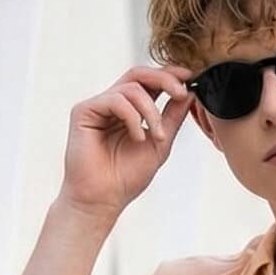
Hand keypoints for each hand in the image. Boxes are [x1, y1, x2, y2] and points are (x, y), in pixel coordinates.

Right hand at [61, 63, 195, 218]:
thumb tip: (189, 92)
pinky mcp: (84, 111)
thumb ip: (172, 117)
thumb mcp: (160, 144)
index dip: (169, 75)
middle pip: (139, 74)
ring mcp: (98, 106)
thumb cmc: (126, 178)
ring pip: (131, 87)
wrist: (102, 200)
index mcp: (130, 110)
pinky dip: (133, 117)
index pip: (149, 82)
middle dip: (164, 79)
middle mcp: (112, 104)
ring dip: (151, 111)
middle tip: (181, 92)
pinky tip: (137, 138)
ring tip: (158, 137)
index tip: (191, 78)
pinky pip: (115, 100)